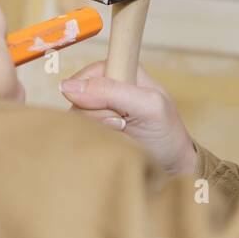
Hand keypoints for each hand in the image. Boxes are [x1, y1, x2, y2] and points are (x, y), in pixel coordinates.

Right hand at [59, 62, 197, 175]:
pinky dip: (94, 139)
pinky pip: (79, 131)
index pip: (88, 74)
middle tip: (122, 123)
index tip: (112, 108)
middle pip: (78, 97)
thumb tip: (67, 86)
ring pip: (77, 116)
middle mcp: (109, 87)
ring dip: (98, 128)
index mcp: (124, 70)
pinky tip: (113, 140)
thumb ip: (112, 91)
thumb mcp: (149, 106)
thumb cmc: (166, 134)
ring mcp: (101, 110)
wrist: (171, 167)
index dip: (91, 92)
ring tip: (122, 132)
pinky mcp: (96, 129)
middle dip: (98, 115)